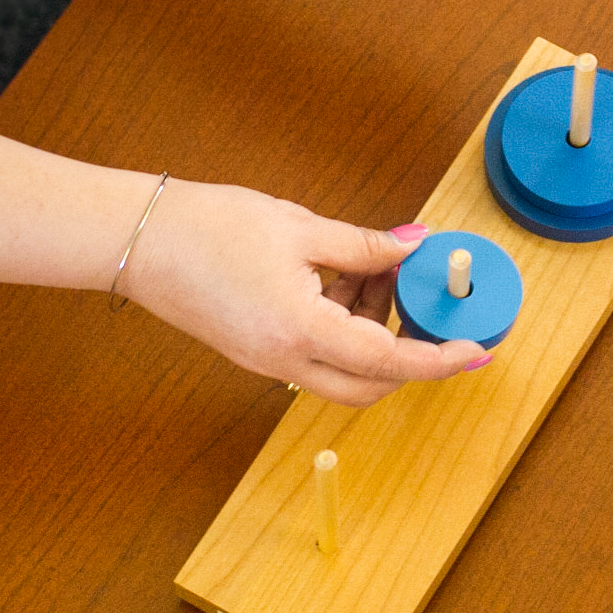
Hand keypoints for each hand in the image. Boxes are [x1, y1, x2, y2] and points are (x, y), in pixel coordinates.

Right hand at [119, 180, 488, 403]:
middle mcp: (284, 360)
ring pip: (344, 371)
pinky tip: (344, 277)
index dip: (438, 359)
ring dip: (373, 332)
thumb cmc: (209, 228)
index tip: (475, 351)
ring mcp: (267, 362)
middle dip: (410, 355)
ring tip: (376, 269)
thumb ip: (364, 246)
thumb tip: (415, 246)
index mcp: (299, 330)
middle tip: (427, 305)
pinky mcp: (256, 352)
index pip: (388, 360)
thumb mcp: (300, 227)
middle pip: (370, 385)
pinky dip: (343, 327)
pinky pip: (316, 355)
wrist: (138, 240)